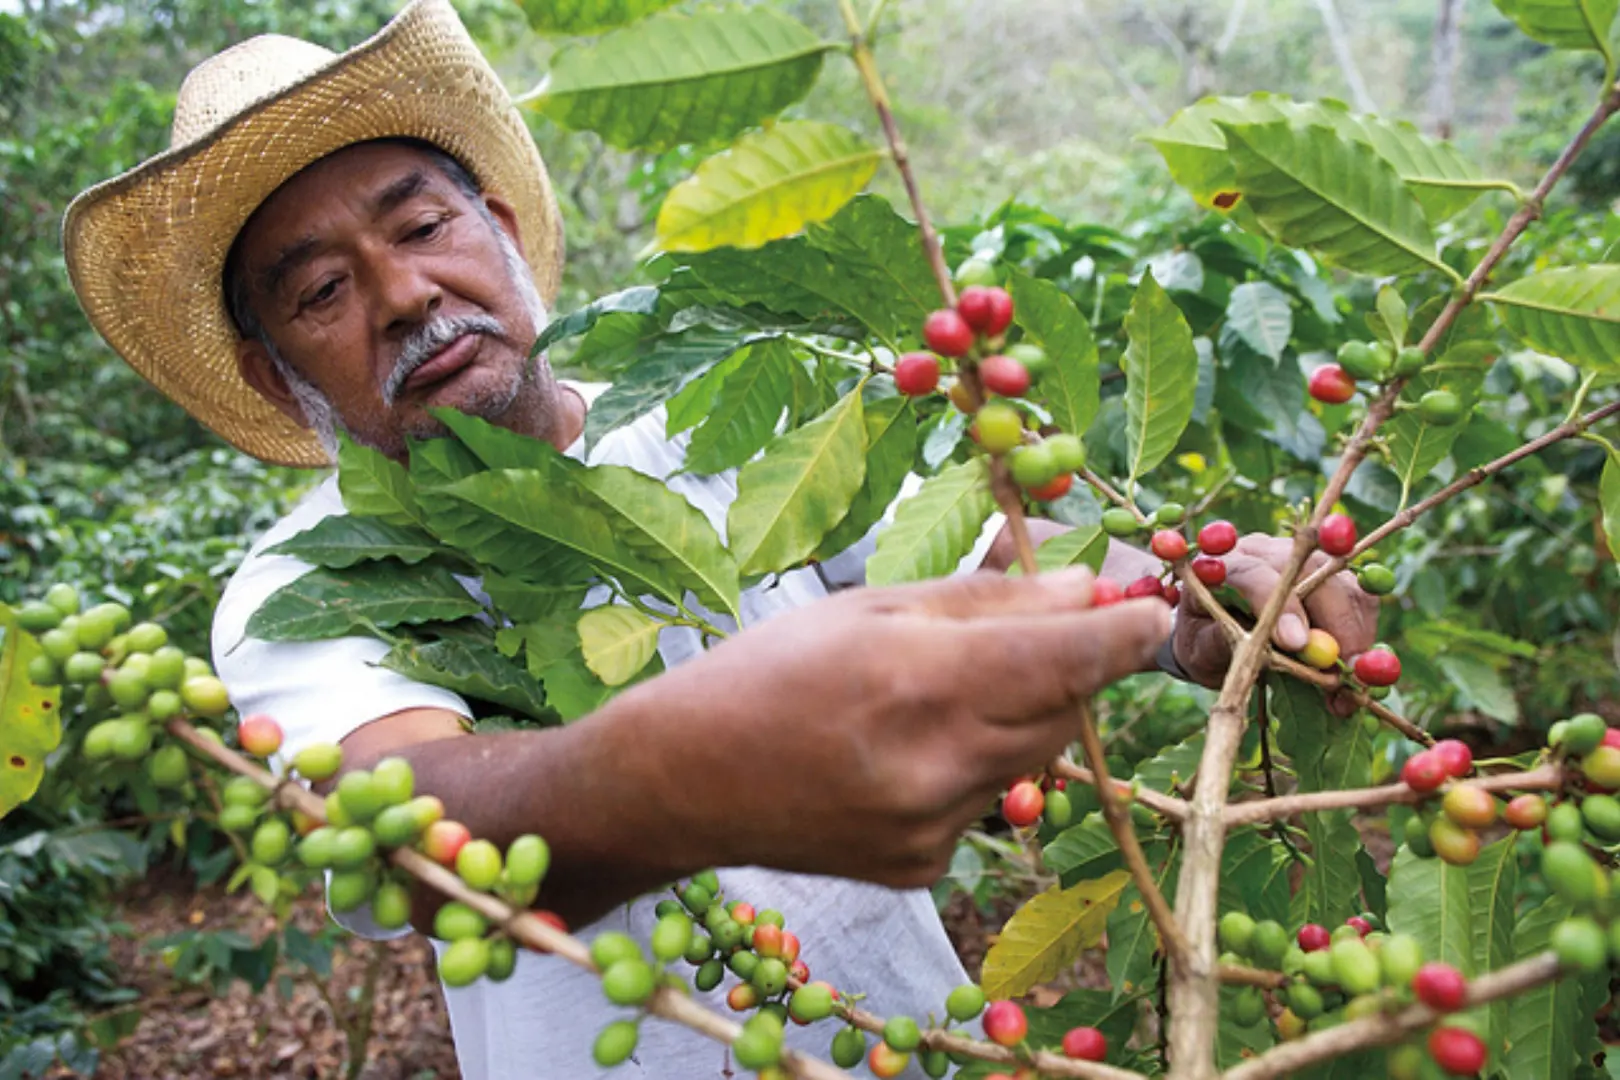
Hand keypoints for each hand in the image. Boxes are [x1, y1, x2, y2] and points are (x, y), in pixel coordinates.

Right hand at [604, 568, 1169, 888]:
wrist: (683, 781)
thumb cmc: (768, 671)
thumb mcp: (870, 606)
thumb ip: (986, 600)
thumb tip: (1086, 591)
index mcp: (920, 680)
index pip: (1067, 660)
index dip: (1124, 636)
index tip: (1152, 610)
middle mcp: (935, 764)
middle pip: (1063, 712)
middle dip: (1067, 670)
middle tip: (1035, 635)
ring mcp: (930, 828)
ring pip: (1030, 760)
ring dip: (1016, 719)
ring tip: (936, 698)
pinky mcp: (921, 868)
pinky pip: (983, 804)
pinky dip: (969, 770)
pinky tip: (902, 756)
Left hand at [1171, 533, 1378, 704]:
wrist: (1212, 629)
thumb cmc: (1203, 640)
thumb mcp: (1200, 650)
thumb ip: (1225, 644)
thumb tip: (1275, 645)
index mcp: (1223, 565)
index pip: (1255, 573)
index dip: (1281, 606)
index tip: (1297, 644)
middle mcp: (1264, 551)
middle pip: (1311, 570)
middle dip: (1333, 623)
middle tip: (1342, 674)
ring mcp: (1301, 557)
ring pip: (1342, 580)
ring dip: (1354, 631)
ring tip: (1347, 680)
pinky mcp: (1330, 572)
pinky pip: (1359, 592)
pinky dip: (1364, 628)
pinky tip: (1353, 660)